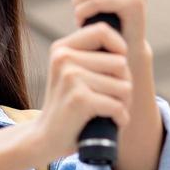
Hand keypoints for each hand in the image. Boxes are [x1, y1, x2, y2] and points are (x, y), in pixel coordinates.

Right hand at [31, 22, 132, 162]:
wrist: (45, 139)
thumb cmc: (67, 107)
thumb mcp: (73, 74)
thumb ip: (90, 56)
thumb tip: (125, 45)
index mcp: (62, 48)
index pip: (102, 31)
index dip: (120, 48)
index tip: (118, 69)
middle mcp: (64, 58)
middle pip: (120, 63)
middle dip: (124, 84)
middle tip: (113, 100)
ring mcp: (71, 77)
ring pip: (123, 86)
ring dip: (124, 103)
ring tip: (110, 112)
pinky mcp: (80, 99)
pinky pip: (118, 105)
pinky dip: (121, 118)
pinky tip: (111, 123)